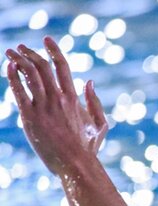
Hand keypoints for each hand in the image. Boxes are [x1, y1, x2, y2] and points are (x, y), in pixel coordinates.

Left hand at [6, 37, 107, 175]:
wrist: (75, 165)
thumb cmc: (88, 149)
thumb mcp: (100, 125)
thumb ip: (95, 103)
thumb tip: (89, 82)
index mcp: (74, 98)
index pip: (62, 66)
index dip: (54, 50)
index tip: (47, 39)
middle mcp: (58, 98)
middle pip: (42, 66)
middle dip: (30, 52)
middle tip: (20, 47)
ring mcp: (43, 107)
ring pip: (29, 74)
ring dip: (18, 60)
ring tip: (10, 52)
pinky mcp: (30, 117)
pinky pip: (18, 90)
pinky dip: (12, 75)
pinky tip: (8, 67)